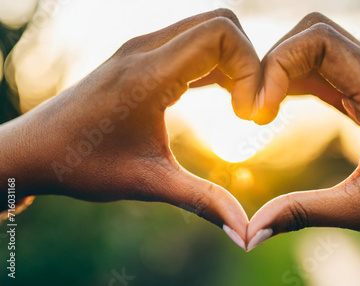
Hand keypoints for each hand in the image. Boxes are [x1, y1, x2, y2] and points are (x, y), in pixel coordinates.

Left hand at [0, 9, 260, 249]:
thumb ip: (203, 201)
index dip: (250, 70)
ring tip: (237, 107)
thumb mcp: (148, 183)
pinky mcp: (141, 57)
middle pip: (221, 23)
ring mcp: (141, 48)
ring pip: (208, 30)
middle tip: (247, 110)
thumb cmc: (83, 165)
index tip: (247, 115)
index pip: (221, 34)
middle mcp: (145, 49)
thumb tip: (245, 233)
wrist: (35, 150)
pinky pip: (192, 43)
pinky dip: (216, 64)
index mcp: (148, 74)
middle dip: (248, 63)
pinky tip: (221, 98)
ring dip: (233, 63)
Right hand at [247, 12, 359, 249]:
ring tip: (261, 111)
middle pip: (317, 34)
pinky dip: (297, 82)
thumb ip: (305, 213)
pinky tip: (279, 107)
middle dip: (275, 62)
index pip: (322, 41)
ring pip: (320, 49)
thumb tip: (252, 232)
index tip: (259, 112)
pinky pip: (328, 73)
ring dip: (284, 71)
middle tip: (254, 109)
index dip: (279, 64)